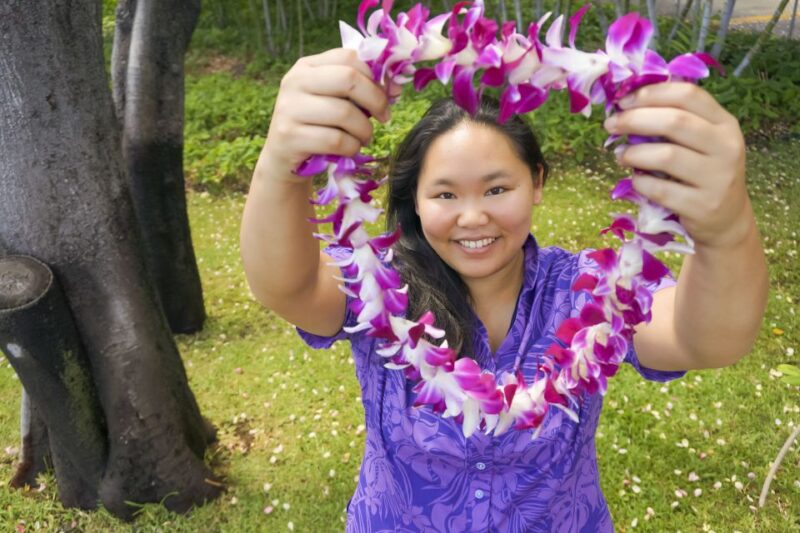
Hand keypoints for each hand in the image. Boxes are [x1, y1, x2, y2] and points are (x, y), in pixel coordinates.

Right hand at [259, 48, 392, 180]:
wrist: (283, 158)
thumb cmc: (317, 126)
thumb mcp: (333, 100)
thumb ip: (358, 88)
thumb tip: (395, 87)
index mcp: (307, 66)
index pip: (349, 57)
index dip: (376, 75)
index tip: (390, 94)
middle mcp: (295, 82)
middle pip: (349, 79)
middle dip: (375, 100)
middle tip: (384, 117)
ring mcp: (289, 108)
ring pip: (344, 113)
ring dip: (365, 130)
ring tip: (365, 137)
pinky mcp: (290, 136)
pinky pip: (335, 140)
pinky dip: (351, 147)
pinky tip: (350, 149)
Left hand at [604, 82, 750, 248]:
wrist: (726, 219)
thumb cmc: (702, 173)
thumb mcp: (701, 142)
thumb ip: (675, 122)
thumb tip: (626, 106)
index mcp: (725, 123)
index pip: (687, 95)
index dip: (650, 94)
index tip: (622, 102)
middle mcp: (726, 147)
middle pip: (674, 121)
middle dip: (634, 119)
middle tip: (610, 125)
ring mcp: (717, 178)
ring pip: (666, 155)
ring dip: (634, 153)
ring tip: (621, 156)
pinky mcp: (702, 206)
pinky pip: (660, 189)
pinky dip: (640, 182)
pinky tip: (636, 180)